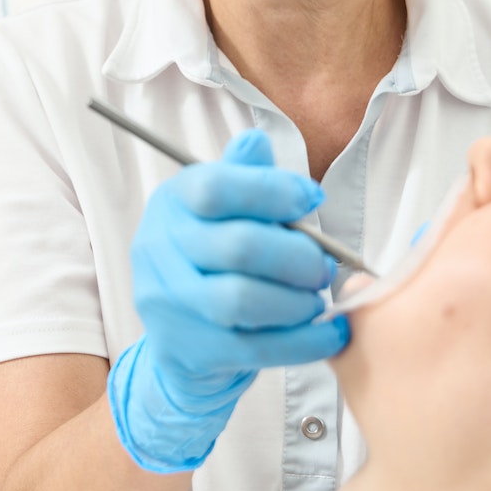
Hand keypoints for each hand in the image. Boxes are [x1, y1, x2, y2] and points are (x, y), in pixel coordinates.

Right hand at [108, 128, 350, 472]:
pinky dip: (304, 342)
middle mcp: (159, 249)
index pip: (216, 187)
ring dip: (297, 301)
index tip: (313, 198)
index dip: (273, 190)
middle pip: (238, 246)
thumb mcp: (220, 212)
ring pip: (242, 300)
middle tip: (323, 265)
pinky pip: (256, 348)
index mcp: (172, 203)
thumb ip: (243, 178)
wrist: (180, 342)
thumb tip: (256, 141)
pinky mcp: (189, 349)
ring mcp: (169, 303)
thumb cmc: (213, 262)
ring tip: (316, 299)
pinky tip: (331, 333)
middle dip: (297, 256)